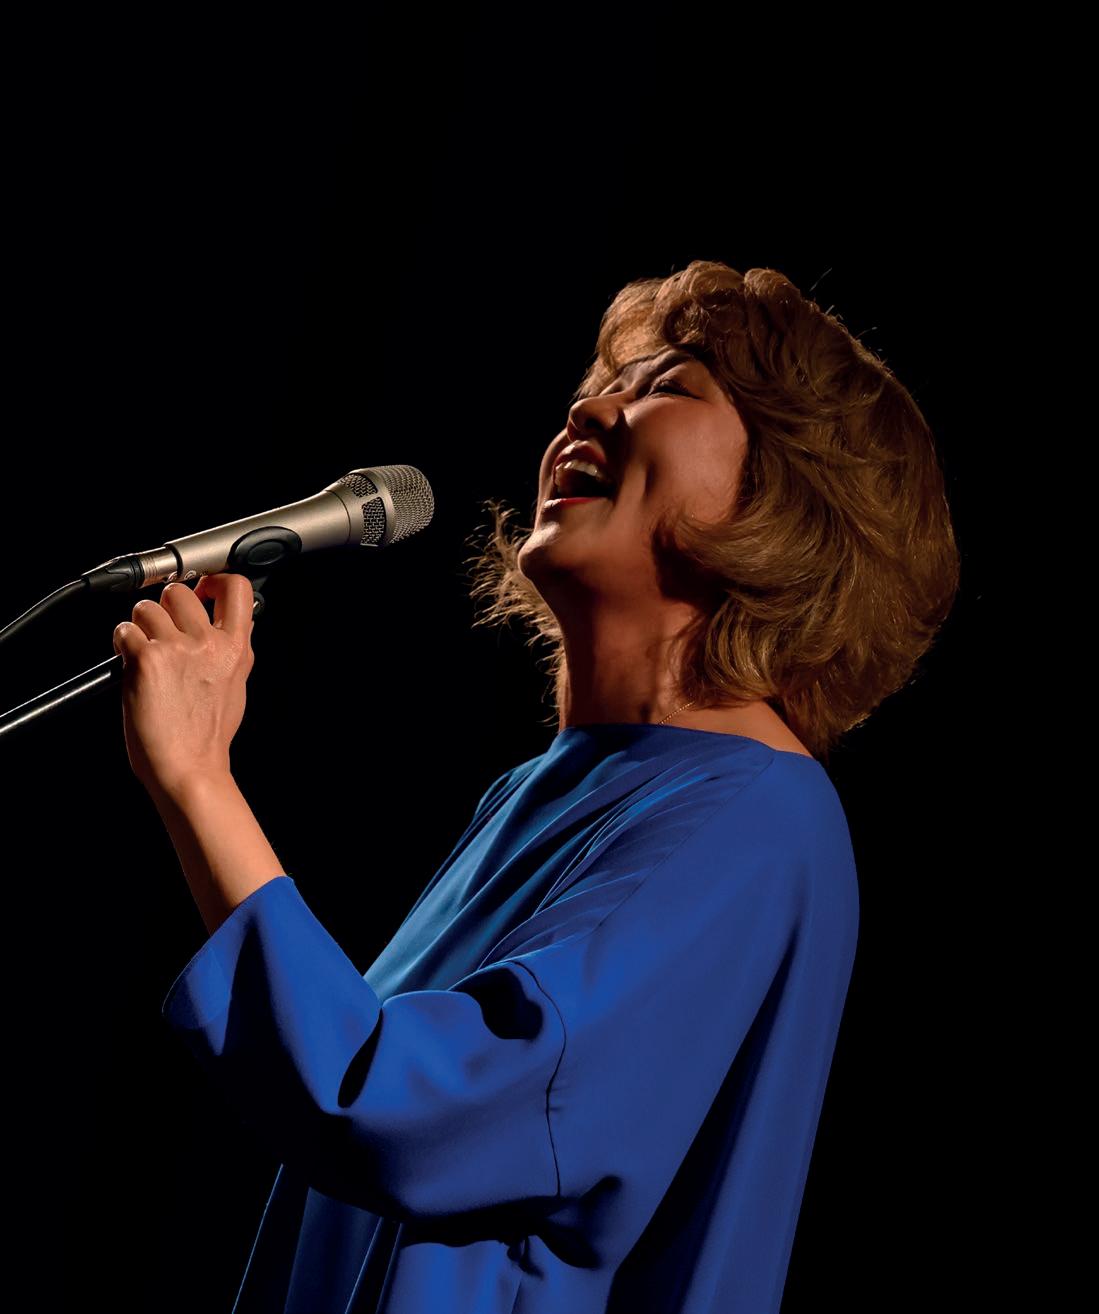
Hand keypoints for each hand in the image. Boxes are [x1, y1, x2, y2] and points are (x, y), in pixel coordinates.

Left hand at [112, 572, 255, 799]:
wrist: (188, 768)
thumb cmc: (208, 736)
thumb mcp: (236, 686)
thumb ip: (232, 651)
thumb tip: (233, 625)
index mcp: (237, 649)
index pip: (237, 588)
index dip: (215, 580)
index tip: (203, 589)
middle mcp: (209, 644)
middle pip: (181, 592)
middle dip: (165, 606)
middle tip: (163, 630)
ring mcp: (177, 649)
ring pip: (147, 608)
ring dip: (140, 626)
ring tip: (145, 653)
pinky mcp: (146, 660)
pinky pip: (124, 631)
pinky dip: (122, 644)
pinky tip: (131, 664)